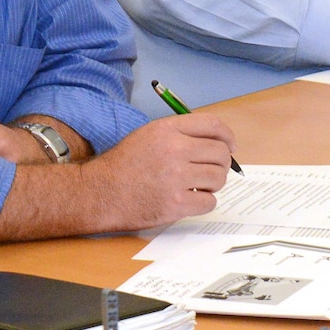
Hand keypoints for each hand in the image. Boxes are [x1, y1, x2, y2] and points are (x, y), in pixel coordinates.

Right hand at [86, 114, 236, 228]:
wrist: (98, 193)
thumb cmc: (124, 164)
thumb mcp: (148, 135)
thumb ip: (180, 134)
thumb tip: (218, 141)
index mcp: (167, 130)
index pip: (213, 125)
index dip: (227, 136)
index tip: (231, 146)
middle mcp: (174, 150)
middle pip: (220, 153)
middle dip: (222, 163)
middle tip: (211, 170)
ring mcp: (176, 178)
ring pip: (218, 178)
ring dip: (213, 183)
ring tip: (198, 185)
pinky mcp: (175, 204)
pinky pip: (209, 202)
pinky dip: (204, 202)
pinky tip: (190, 199)